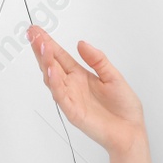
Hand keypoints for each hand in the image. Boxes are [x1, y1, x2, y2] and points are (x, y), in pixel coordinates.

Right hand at [26, 25, 144, 155]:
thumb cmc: (123, 107)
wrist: (130, 131)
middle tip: (32, 34)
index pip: (60, 56)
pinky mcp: (73, 112)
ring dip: (46, 62)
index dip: (48, 43)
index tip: (37, 31)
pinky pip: (60, 96)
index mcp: (80, 75)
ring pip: (52, 78)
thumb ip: (97, 60)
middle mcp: (72, 85)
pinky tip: (51, 70)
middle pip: (51, 64)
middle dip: (41, 49)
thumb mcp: (113, 75)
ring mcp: (70, 98)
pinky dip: (54, 83)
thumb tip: (81, 43)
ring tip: (42, 47)